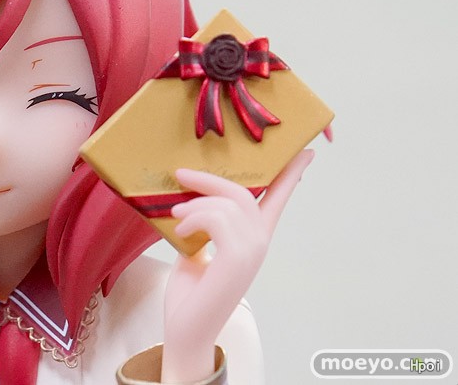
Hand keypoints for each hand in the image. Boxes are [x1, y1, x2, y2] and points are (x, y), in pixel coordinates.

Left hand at [160, 150, 314, 382]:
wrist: (186, 331)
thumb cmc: (190, 294)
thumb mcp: (196, 251)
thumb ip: (202, 228)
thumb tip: (186, 201)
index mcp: (253, 239)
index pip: (279, 200)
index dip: (291, 174)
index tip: (307, 152)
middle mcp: (259, 243)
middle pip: (245, 192)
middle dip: (211, 178)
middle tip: (181, 174)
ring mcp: (252, 250)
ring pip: (230, 203)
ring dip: (196, 203)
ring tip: (176, 216)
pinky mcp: (238, 258)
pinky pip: (218, 217)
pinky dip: (194, 218)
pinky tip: (181, 231)